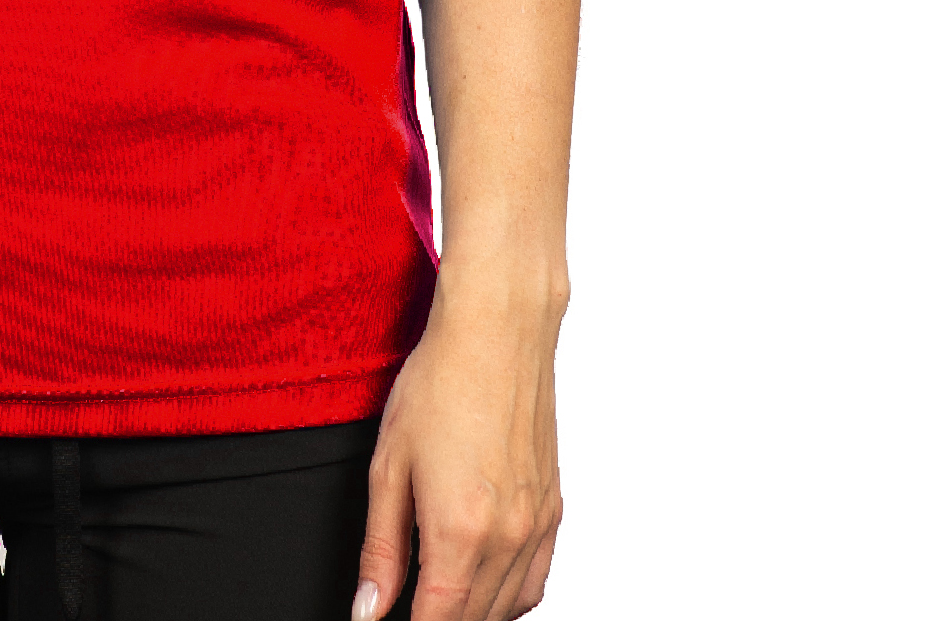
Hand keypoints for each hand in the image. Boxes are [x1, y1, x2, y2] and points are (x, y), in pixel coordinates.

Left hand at [353, 271, 566, 620]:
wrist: (497, 333)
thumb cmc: (439, 384)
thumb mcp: (388, 465)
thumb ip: (381, 548)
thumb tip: (370, 610)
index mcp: (460, 530)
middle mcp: (507, 537)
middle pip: (474, 620)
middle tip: (408, 605)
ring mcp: (538, 526)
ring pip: (509, 608)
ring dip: (473, 613)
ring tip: (438, 598)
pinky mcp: (554, 510)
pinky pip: (535, 580)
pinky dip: (509, 596)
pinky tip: (482, 582)